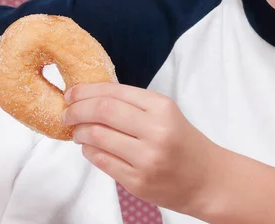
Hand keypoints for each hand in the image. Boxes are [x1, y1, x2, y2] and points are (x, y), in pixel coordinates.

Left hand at [62, 83, 225, 217]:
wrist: (208, 180)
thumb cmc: (183, 142)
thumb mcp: (165, 113)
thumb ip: (132, 104)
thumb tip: (90, 97)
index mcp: (161, 107)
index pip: (113, 93)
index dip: (86, 91)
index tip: (72, 93)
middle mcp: (155, 131)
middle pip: (102, 112)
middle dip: (77, 110)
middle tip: (67, 112)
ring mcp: (146, 159)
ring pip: (97, 137)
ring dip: (80, 132)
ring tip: (77, 131)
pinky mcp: (138, 182)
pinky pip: (102, 161)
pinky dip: (89, 151)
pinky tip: (89, 148)